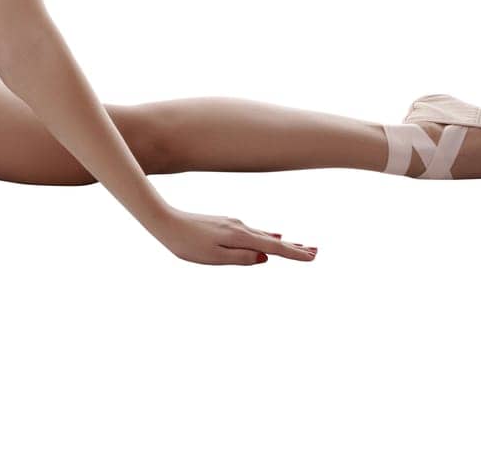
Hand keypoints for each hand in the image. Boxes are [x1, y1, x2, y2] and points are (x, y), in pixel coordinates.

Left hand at [148, 207, 317, 265]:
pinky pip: (253, 232)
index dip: (293, 254)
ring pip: (263, 235)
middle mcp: (239, 228)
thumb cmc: (186, 243)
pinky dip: (266, 237)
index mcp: (238, 237)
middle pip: (272, 240)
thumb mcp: (213, 257)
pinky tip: (270, 237)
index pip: (272, 248)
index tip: (312, 257)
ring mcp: (232, 224)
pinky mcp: (225, 224)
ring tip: (299, 246)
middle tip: (315, 252)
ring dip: (282, 242)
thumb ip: (240, 258)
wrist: (165, 221)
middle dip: (294, 247)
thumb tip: (264, 257)